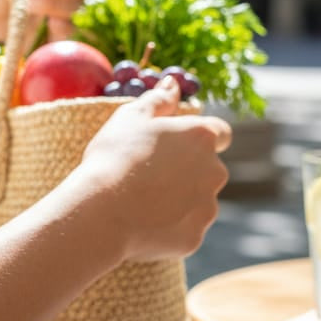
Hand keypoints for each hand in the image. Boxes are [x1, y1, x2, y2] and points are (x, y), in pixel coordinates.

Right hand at [69, 78, 232, 263]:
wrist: (101, 212)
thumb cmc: (114, 157)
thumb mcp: (131, 117)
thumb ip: (159, 99)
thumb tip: (174, 83)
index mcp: (201, 138)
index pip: (220, 132)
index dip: (199, 136)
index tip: (177, 143)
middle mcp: (215, 172)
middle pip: (209, 168)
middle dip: (187, 170)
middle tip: (149, 174)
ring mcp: (207, 208)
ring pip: (199, 200)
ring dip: (180, 198)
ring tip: (142, 200)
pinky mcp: (195, 237)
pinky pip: (186, 228)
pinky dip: (171, 226)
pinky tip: (143, 223)